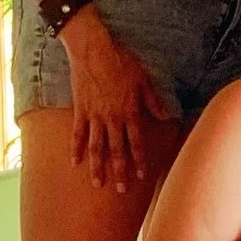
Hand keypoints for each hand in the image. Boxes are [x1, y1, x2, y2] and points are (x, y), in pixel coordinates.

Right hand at [61, 5, 177, 189]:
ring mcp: (94, 116)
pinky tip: (74, 163)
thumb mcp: (144, 79)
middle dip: (120, 172)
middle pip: (117, 151)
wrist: (92, 49)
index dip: (140, 160)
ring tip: (98, 184)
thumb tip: (165, 115)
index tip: (142, 176)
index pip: (137, 143)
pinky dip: (75, 149)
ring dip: (98, 167)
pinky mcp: (79, 110)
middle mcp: (111, 118)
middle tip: (122, 191)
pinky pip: (77, 134)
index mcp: (129, 112)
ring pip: (96, 147)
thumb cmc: (121, 61)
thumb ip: (153, 101)